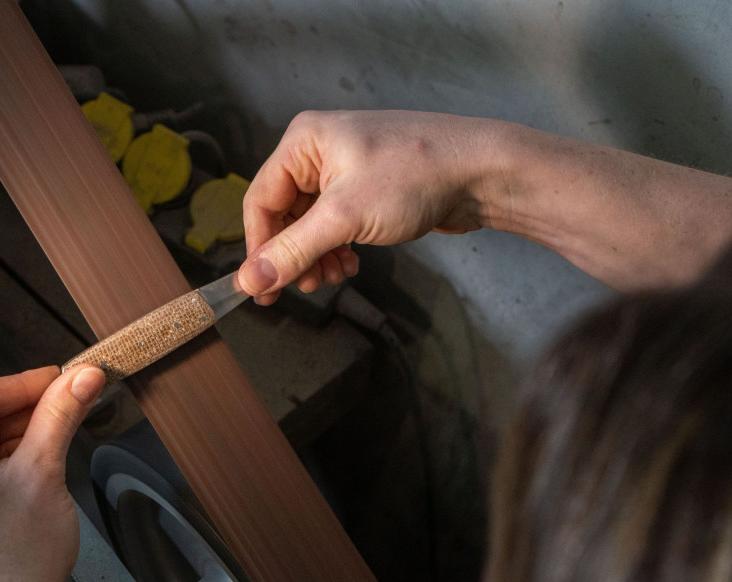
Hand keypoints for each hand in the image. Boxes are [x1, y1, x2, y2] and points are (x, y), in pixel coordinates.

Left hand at [0, 365, 105, 581]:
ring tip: (61, 436)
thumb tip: (79, 379)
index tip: (61, 378)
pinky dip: (7, 471)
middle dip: (25, 414)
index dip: (23, 383)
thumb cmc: (12, 570)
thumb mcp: (41, 472)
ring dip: (19, 442)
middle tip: (69, 402)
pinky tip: (41, 470)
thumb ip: (59, 416)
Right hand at [239, 110, 499, 302]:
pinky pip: (335, 223)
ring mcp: (344, 168)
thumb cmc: (413, 177)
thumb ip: (293, 251)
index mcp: (303, 142)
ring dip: (317, 256)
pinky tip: (352, 263)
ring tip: (336, 277)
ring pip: (310, 223)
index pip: (260, 201)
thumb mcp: (344, 218)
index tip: (263, 289)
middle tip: (311, 286)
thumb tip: (248, 283)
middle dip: (295, 255)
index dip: (259, 248)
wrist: (483, 170)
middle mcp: (318, 150)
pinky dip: (337, 248)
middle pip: (284, 215)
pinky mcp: (367, 187)